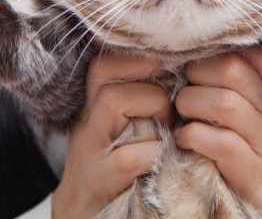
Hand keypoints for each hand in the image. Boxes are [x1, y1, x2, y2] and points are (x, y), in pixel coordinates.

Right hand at [51, 52, 173, 218]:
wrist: (80, 215)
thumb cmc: (112, 168)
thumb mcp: (119, 131)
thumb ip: (138, 104)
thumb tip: (181, 76)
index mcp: (94, 108)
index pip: (104, 64)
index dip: (136, 58)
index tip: (166, 67)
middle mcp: (88, 123)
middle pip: (108, 74)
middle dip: (149, 81)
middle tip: (172, 104)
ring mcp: (91, 151)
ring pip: (113, 101)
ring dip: (152, 106)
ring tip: (169, 126)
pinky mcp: (99, 182)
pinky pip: (129, 156)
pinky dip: (153, 152)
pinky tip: (163, 157)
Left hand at [174, 47, 261, 218]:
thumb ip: (244, 84)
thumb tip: (200, 59)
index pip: (248, 54)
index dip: (213, 55)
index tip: (194, 68)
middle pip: (232, 70)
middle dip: (197, 74)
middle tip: (183, 89)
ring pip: (225, 103)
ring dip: (191, 104)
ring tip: (181, 115)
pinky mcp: (253, 171)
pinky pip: (221, 143)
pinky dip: (194, 136)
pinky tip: (184, 140)